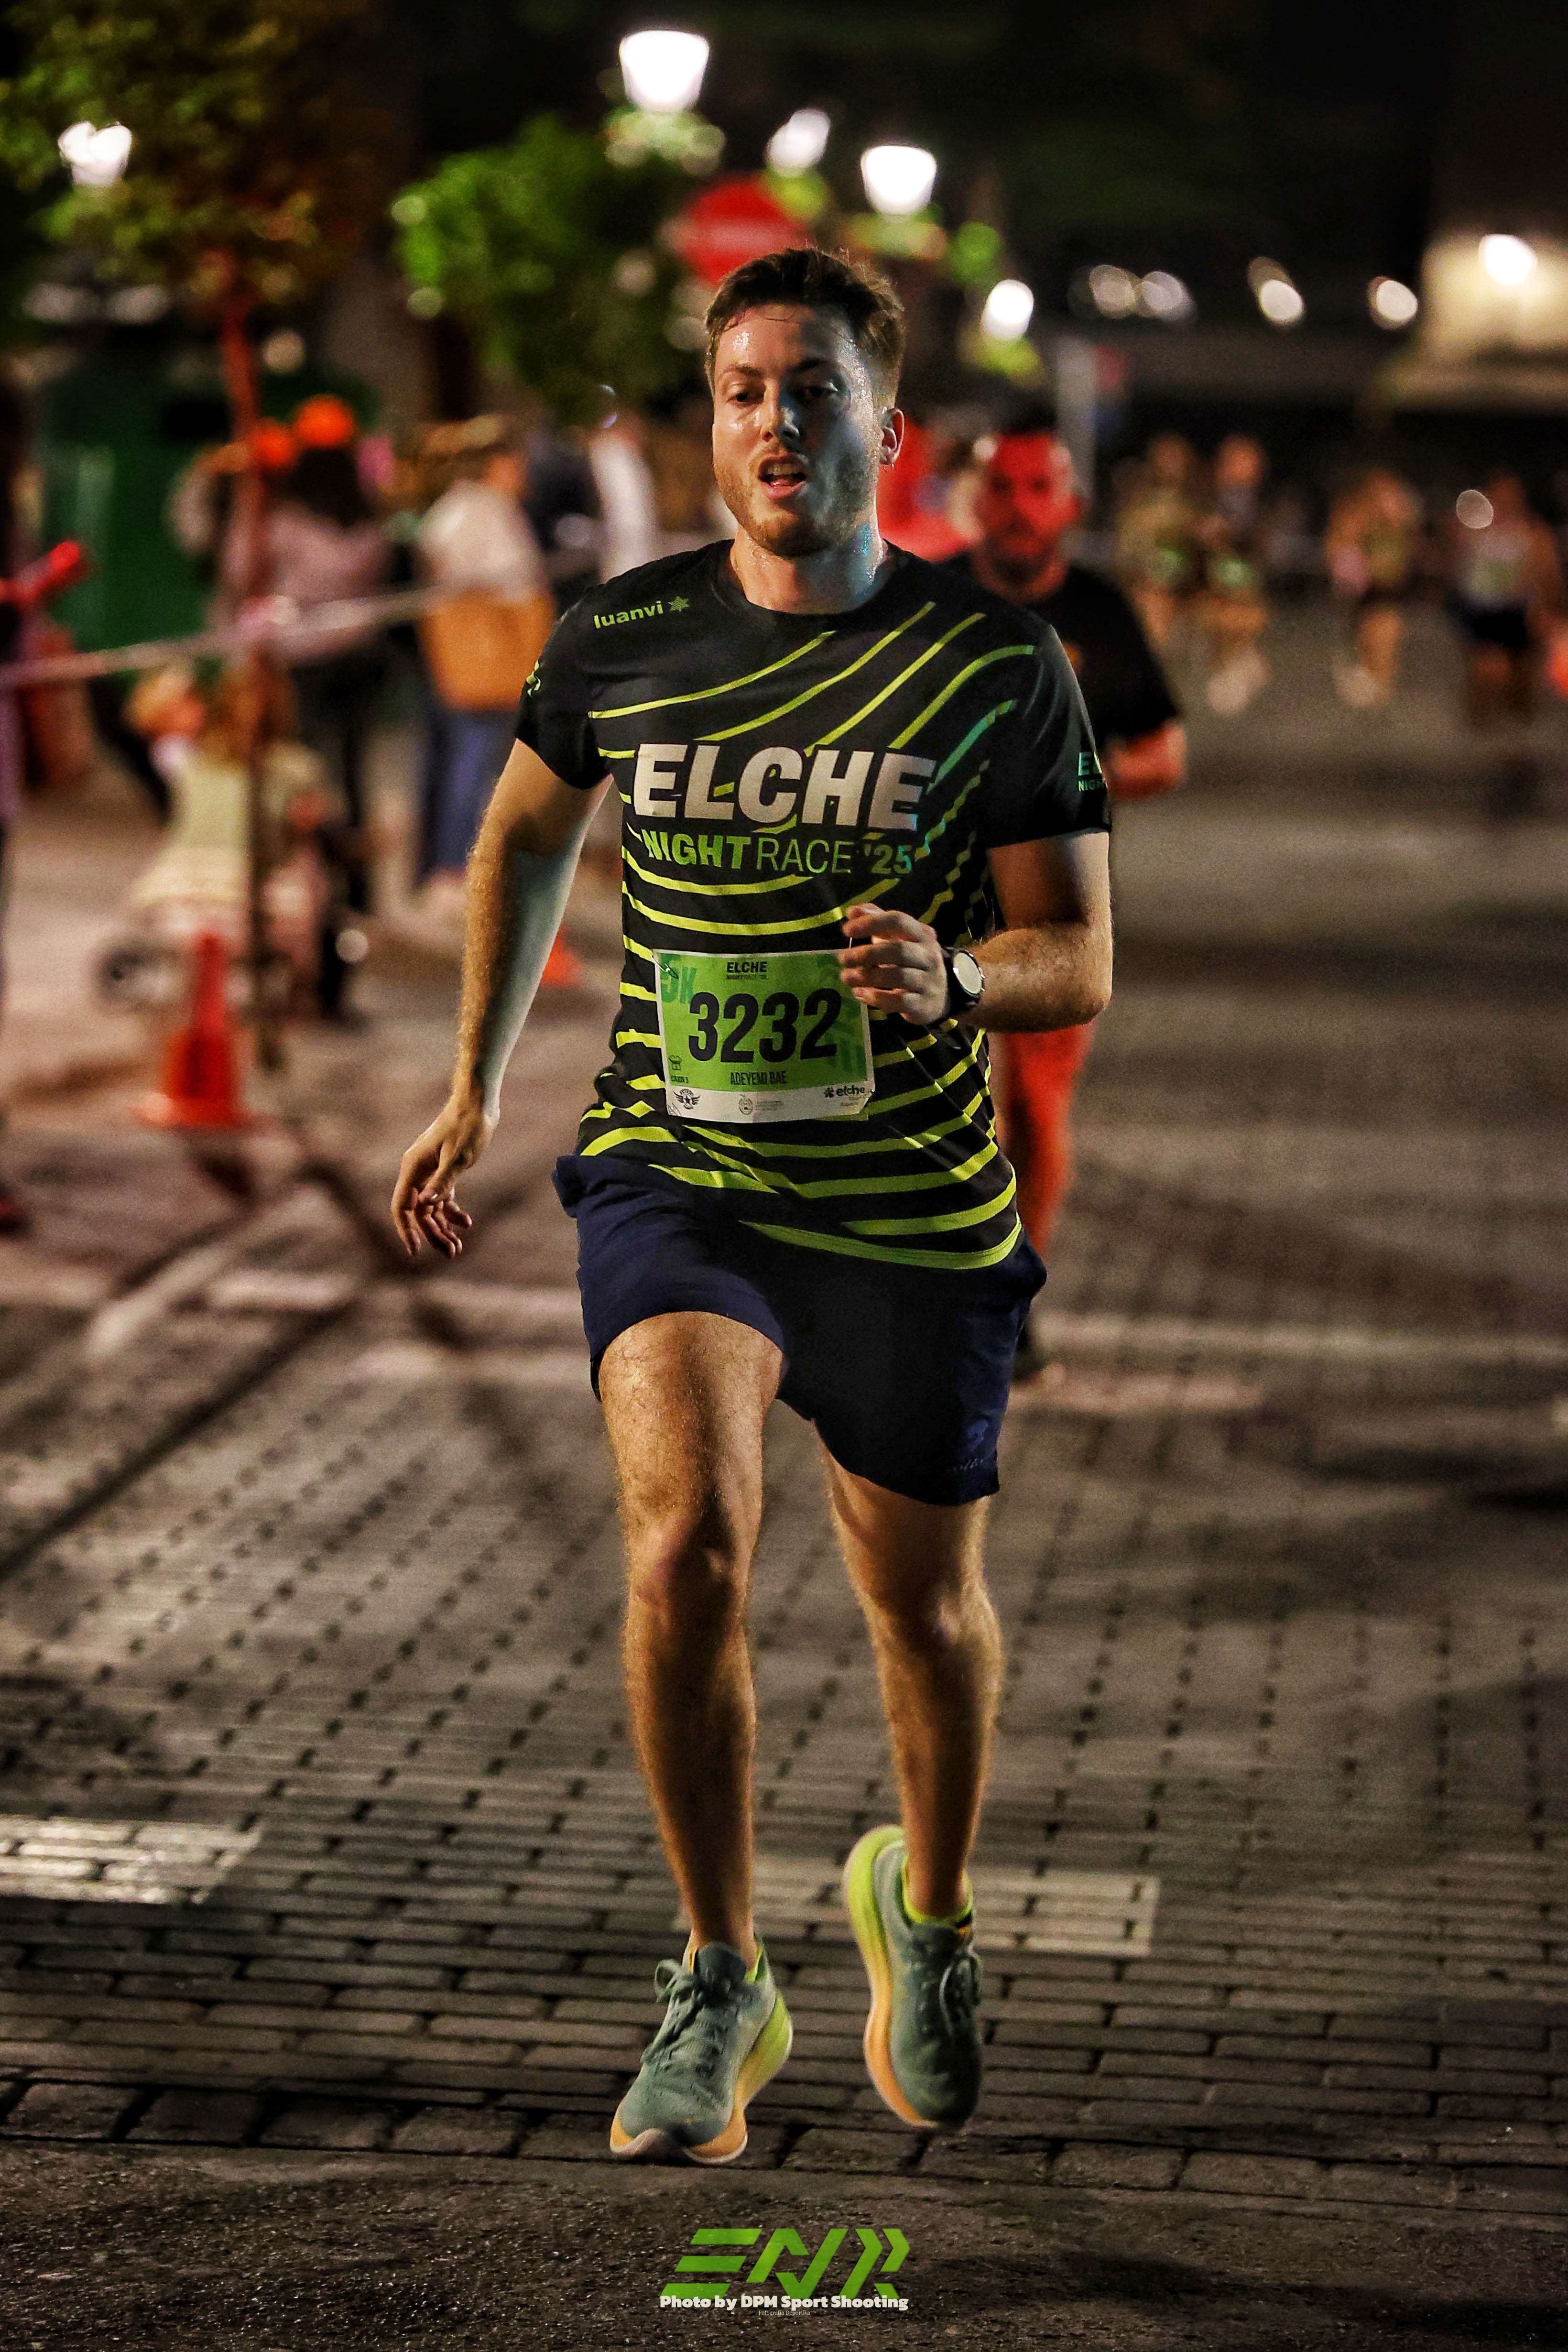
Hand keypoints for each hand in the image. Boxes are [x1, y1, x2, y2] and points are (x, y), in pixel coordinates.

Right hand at [390, 1090, 490, 1256]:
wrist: (478, 1104)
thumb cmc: (467, 1126)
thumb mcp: (458, 1157)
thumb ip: (443, 1182)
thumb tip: (427, 1205)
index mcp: (414, 1167)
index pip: (402, 1206)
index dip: (406, 1230)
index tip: (416, 1251)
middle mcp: (418, 1171)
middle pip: (419, 1212)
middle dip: (433, 1234)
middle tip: (452, 1254)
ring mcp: (430, 1171)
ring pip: (431, 1208)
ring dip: (443, 1227)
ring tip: (458, 1248)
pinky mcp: (443, 1170)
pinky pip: (443, 1198)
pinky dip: (452, 1212)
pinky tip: (466, 1223)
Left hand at [837, 904, 947, 1026]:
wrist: (942, 995)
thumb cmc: (913, 962)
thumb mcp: (900, 938)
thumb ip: (877, 921)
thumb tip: (852, 911)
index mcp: (922, 935)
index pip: (898, 921)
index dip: (871, 923)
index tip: (846, 930)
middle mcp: (929, 956)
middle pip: (898, 950)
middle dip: (867, 953)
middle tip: (843, 958)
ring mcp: (929, 981)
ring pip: (898, 976)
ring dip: (867, 976)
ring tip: (846, 977)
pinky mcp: (923, 1004)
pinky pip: (899, 1000)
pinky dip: (876, 997)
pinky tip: (859, 993)